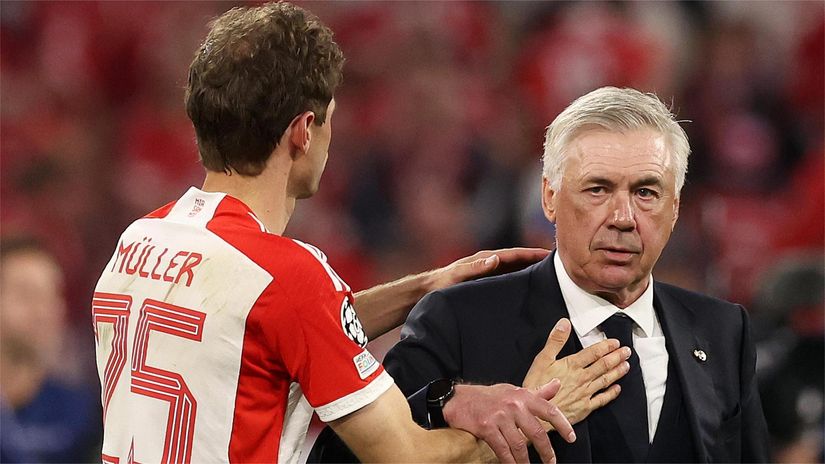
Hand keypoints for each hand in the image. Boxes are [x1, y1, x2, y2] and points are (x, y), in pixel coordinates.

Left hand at [429, 248, 549, 291]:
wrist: (427, 289)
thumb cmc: (441, 283)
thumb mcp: (457, 276)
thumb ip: (475, 267)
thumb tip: (496, 258)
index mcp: (485, 259)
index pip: (513, 254)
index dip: (531, 253)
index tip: (549, 253)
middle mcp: (488, 262)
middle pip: (517, 258)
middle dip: (536, 258)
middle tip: (558, 261)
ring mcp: (487, 269)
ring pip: (514, 266)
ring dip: (530, 267)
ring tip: (548, 270)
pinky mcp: (484, 279)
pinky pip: (507, 275)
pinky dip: (519, 275)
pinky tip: (527, 282)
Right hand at [443, 380, 575, 463]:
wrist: (458, 399)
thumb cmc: (489, 396)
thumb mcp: (514, 391)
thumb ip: (537, 392)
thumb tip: (557, 384)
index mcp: (523, 396)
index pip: (549, 410)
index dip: (563, 425)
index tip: (571, 438)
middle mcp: (514, 405)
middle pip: (537, 432)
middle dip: (546, 451)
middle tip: (551, 462)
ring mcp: (500, 416)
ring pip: (520, 445)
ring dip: (526, 461)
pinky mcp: (487, 427)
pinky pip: (503, 450)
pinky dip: (510, 462)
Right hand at [523, 318, 630, 426]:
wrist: (536, 413)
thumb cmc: (536, 387)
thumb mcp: (541, 359)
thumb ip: (555, 340)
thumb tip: (564, 324)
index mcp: (572, 365)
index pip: (593, 353)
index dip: (606, 346)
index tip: (615, 342)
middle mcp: (582, 378)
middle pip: (603, 365)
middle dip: (616, 356)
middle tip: (626, 351)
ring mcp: (585, 393)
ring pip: (605, 380)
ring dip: (617, 372)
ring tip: (626, 365)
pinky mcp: (585, 407)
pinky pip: (602, 399)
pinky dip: (611, 393)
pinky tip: (617, 388)